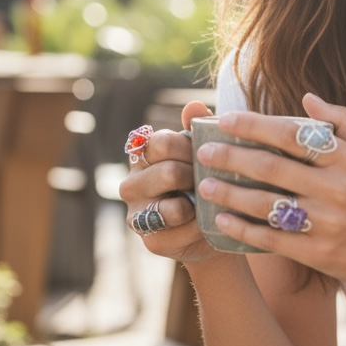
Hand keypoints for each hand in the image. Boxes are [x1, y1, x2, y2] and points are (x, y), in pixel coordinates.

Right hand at [119, 101, 218, 263]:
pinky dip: (200, 226)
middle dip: (197, 176)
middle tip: (212, 180)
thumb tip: (194, 105)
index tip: (206, 153)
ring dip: (198, 204)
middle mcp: (132, 184)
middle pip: (167, 172)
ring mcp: (137, 214)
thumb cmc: (206, 182)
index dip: (189, 147)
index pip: (160, 143)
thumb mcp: (205, 154)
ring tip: (209, 201)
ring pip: (172, 206)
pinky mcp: (151, 241)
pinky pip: (182, 232)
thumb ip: (198, 129)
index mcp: (143, 157)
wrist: (214, 226)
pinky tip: (208, 222)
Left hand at [194, 93, 345, 290]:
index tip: (225, 120)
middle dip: (231, 156)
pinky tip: (221, 221)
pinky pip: (272, 238)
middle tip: (204, 150)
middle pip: (272, 167)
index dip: (254, 125)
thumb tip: (306, 97)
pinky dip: (243, 230)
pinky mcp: (318, 253)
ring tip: (204, 184)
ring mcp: (326, 222)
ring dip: (230, 193)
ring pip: (266, 204)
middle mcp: (336, 188)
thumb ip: (341, 122)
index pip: (292, 134)